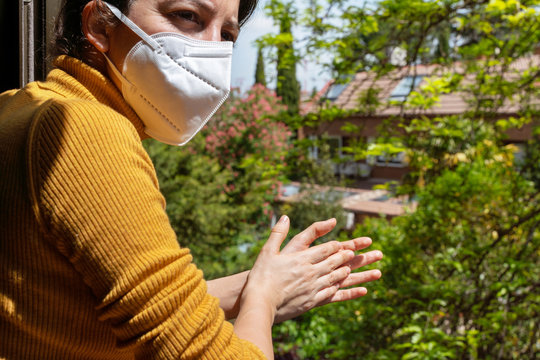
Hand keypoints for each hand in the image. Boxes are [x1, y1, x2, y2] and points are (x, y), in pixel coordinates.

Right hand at [241, 215, 381, 322]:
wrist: (259, 303)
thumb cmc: (261, 276)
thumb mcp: (268, 250)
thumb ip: (278, 232)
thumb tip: (286, 216)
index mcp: (302, 258)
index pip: (326, 249)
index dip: (339, 246)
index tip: (350, 245)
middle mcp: (311, 272)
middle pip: (336, 262)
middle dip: (352, 257)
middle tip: (368, 254)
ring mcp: (314, 287)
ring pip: (340, 278)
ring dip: (358, 274)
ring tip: (373, 271)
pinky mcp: (313, 302)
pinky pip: (335, 295)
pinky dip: (349, 292)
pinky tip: (360, 290)